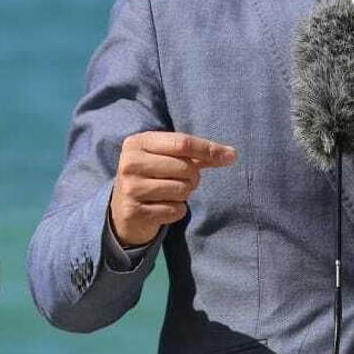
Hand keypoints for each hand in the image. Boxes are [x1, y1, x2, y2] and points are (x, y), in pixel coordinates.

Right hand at [110, 132, 236, 246]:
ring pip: (182, 190)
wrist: (123, 210)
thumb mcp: (167, 158)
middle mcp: (130, 162)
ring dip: (184, 194)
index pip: (182, 142)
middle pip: (185, 167)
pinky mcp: (134, 211)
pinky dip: (177, 211)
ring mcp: (130, 188)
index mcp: (138, 142)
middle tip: (183, 181)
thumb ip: (196, 154)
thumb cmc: (152, 177)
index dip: (208, 149)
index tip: (230, 156)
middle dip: (193, 177)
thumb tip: (230, 155)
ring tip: (170, 193)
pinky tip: (162, 207)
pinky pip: (176, 210)